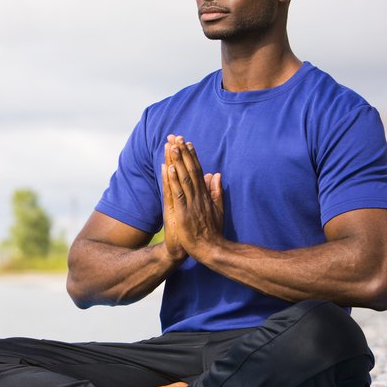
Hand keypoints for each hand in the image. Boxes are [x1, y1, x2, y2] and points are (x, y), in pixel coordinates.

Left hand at [165, 135, 224, 258]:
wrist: (210, 249)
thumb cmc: (212, 232)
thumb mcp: (218, 209)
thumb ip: (217, 191)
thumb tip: (216, 174)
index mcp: (205, 195)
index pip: (198, 171)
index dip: (192, 156)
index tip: (187, 142)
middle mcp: (199, 196)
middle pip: (190, 170)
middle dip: (183, 153)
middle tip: (176, 137)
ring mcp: (191, 204)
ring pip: (184, 178)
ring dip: (178, 162)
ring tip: (172, 146)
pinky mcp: (183, 212)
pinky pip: (177, 193)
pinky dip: (173, 180)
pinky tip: (169, 168)